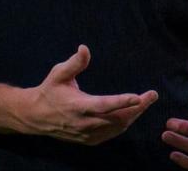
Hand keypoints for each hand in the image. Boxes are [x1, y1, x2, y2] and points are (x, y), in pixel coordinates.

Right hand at [0, 45, 158, 145]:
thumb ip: (74, 63)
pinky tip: (132, 114)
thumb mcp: (58, 74)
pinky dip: (123, 124)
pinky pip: (111, 133)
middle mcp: (84, 123)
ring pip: (116, 127)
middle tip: (152, 95)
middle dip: (137, 107)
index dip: (122, 101)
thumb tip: (84, 48)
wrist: (34, 116)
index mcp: (78, 106)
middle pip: (117, 118)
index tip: (139, 96)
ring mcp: (87, 134)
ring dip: (133, 116)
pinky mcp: (88, 140)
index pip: (105, 105)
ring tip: (146, 102)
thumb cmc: (49, 91)